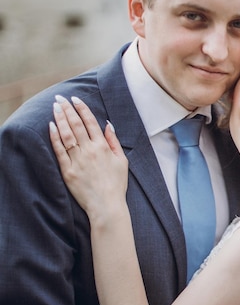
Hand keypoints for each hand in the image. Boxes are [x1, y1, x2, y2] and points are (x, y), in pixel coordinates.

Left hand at [49, 96, 127, 220]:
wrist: (106, 206)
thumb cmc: (116, 184)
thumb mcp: (122, 161)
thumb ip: (114, 142)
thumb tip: (108, 125)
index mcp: (103, 147)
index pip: (90, 122)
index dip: (82, 108)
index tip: (75, 99)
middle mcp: (89, 151)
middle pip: (76, 125)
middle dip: (67, 109)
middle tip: (60, 98)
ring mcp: (77, 161)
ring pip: (66, 135)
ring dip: (60, 119)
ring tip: (55, 107)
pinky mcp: (68, 171)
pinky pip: (59, 151)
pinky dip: (55, 137)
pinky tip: (51, 126)